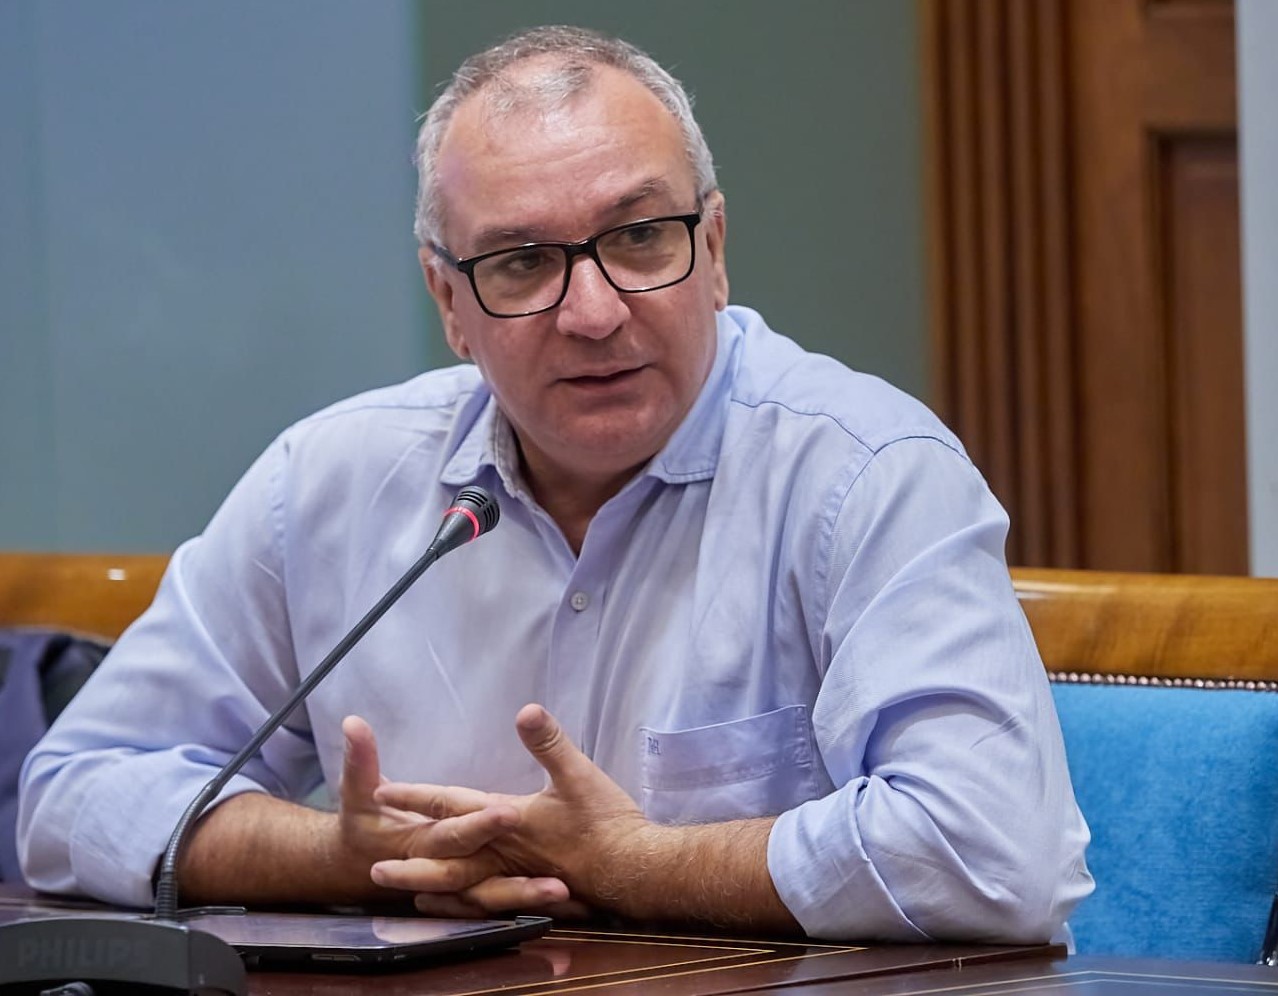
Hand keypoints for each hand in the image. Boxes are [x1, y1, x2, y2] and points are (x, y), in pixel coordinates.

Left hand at [373, 704, 649, 913]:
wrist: (633, 870)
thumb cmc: (605, 822)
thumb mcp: (578, 774)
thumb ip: (549, 743)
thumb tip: (526, 710)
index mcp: (506, 818)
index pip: (451, 804)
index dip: (415, 797)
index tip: (381, 792)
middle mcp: (503, 852)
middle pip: (446, 857)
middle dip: (411, 860)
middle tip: (374, 867)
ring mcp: (515, 878)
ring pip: (463, 886)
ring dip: (432, 887)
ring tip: (405, 892)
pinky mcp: (531, 893)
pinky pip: (487, 904)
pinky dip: (464, 906)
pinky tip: (455, 906)